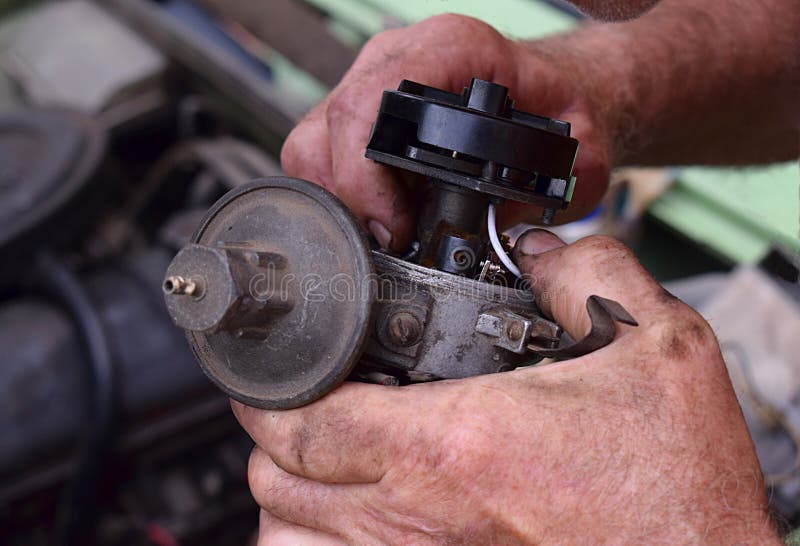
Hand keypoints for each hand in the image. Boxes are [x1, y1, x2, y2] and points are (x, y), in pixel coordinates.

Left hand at [235, 230, 778, 544]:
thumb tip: (542, 252)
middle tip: (299, 392)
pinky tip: (350, 512)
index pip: (307, 418)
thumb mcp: (655, 345)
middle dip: (274, 428)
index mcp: (456, 441)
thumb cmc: (677, 486)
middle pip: (282, 476)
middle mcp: (423, 512)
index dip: (271, 388)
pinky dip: (320, 540)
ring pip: (292, 535)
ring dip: (289, 488)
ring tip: (315, 450)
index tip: (275, 365)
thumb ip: (589, 275)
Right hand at [280, 14, 611, 250]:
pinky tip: (377, 213)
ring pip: (313, 143)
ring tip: (382, 229)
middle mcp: (400, 57)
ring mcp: (374, 80)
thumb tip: (496, 235)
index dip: (365, 177)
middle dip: (347, 199)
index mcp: (450, 51)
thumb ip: (543, 191)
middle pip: (327, 129)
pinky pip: (322, 152)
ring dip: (339, 198)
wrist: (554, 92)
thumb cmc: (560, 112)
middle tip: (386, 239)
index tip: (394, 226)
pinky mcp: (363, 108)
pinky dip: (341, 192)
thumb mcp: (574, 151)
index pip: (367, 107)